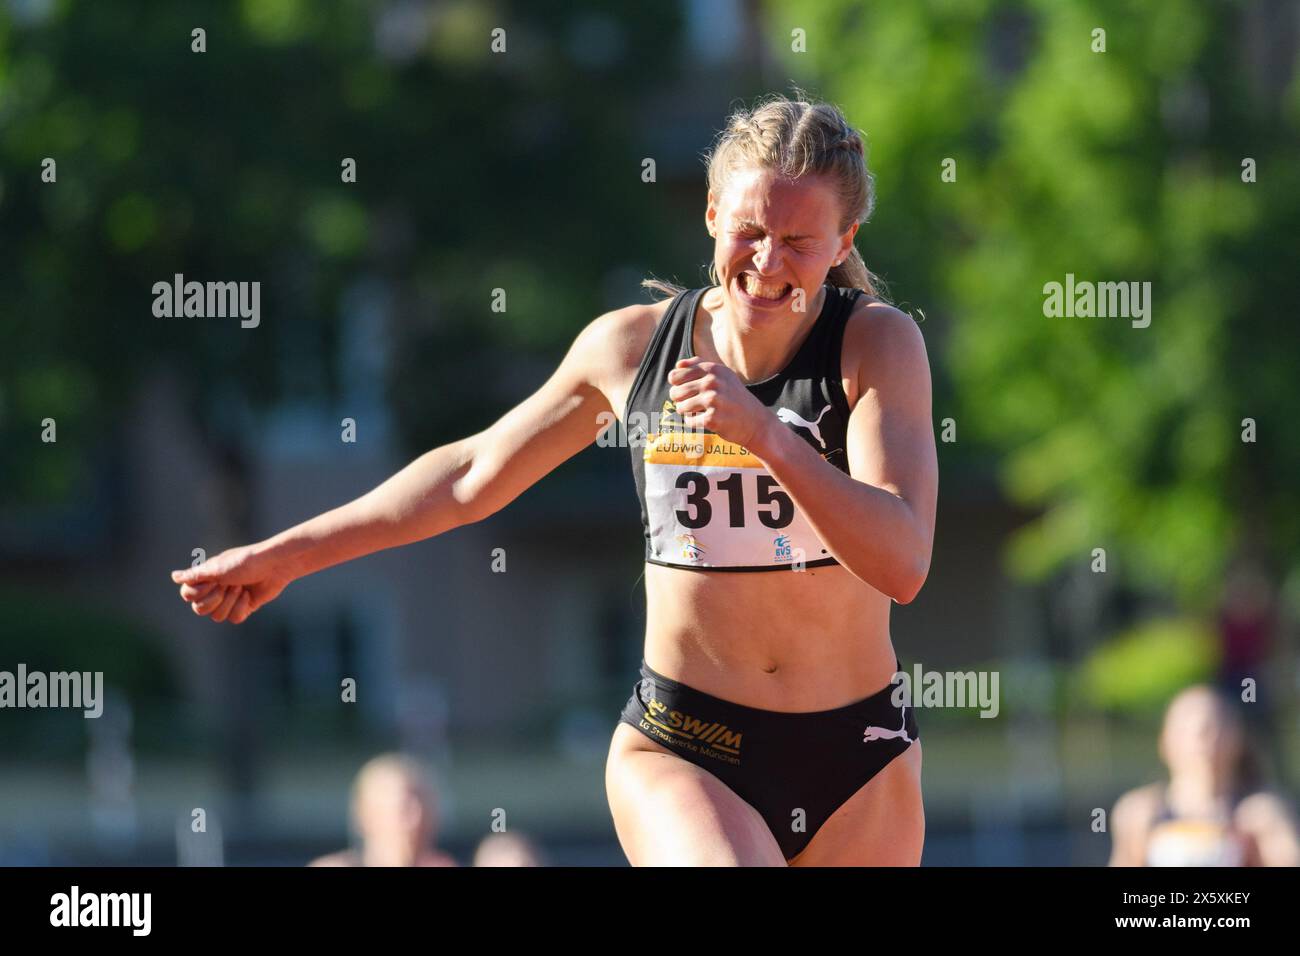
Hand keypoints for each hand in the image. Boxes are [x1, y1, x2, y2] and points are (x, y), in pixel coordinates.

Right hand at [170, 544, 292, 623]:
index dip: (198, 592)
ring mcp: (229, 600)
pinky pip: (234, 619)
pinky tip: (249, 595)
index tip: (214, 580)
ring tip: (241, 587)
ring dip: (230, 602)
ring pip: (217, 617)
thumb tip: (173, 577)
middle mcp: (215, 590)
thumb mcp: (218, 567)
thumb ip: (195, 575)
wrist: (274, 566)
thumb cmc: (246, 561)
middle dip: (215, 598)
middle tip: (229, 584)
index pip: (187, 596)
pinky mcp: (244, 607)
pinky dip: (242, 607)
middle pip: (200, 610)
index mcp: (206, 578)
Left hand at [667, 356, 774, 452]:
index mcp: (712, 369)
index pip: (675, 376)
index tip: (685, 390)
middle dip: (679, 401)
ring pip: (681, 407)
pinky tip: (706, 420)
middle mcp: (712, 382)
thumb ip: (700, 365)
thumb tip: (678, 364)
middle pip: (675, 393)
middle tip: (691, 403)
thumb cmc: (734, 397)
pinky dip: (694, 422)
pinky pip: (690, 421)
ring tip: (698, 411)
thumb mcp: (722, 375)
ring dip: (686, 412)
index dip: (676, 386)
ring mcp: (713, 400)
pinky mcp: (713, 418)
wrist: (755, 421)